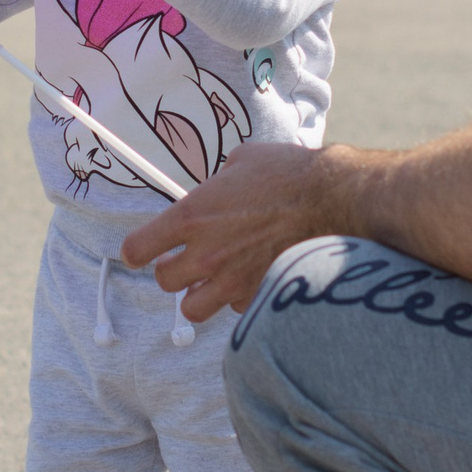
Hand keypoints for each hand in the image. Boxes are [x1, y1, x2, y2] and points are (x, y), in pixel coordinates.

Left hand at [119, 142, 358, 320]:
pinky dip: (240, 297)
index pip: (138, 248)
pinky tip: (253, 277)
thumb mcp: (241, 162)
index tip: (141, 252)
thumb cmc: (290, 173)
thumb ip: (216, 185)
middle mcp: (206, 254)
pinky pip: (236, 308)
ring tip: (216, 278)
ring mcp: (232, 280)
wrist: (335, 200)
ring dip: (200, 294)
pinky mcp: (259, 295)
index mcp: (192, 216)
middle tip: (187, 261)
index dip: (136, 251)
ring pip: (194, 308)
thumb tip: (212, 192)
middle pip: (164, 283)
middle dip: (173, 272)